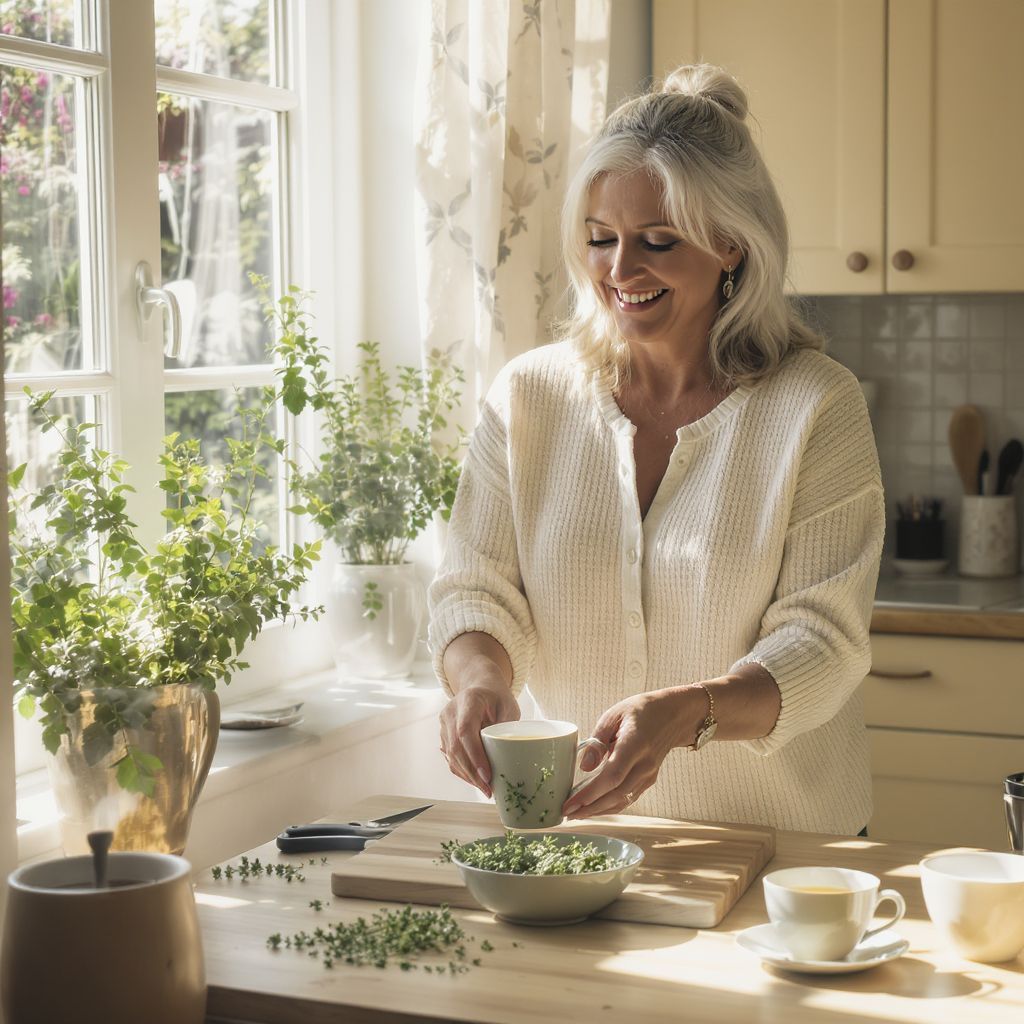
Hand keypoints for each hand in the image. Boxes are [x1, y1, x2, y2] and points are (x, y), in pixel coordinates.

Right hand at [439, 679, 518, 797]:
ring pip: (451, 755)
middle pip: (456, 747)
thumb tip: (505, 760)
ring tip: (485, 789)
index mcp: (468, 701)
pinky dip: (462, 771)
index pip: (465, 731)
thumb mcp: (508, 706)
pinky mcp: (443, 734)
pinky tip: (475, 780)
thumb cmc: (497, 697)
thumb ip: (505, 729)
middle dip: (472, 773)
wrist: (480, 686)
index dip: (475, 755)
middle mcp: (451, 712)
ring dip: (467, 775)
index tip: (487, 775)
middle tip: (489, 789)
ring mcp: (444, 724)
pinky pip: (450, 757)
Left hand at [562, 686, 697, 818]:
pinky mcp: (649, 780)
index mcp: (635, 744)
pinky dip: (610, 806)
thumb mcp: (614, 715)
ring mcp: (649, 775)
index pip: (612, 776)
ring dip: (599, 811)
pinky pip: (628, 799)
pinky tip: (594, 807)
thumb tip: (584, 767)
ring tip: (576, 814)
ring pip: (623, 801)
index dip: (590, 794)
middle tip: (567, 813)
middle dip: (590, 808)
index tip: (570, 803)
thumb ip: (598, 740)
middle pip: (616, 795)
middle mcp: (645, 764)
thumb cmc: (641, 710)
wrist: (673, 714)